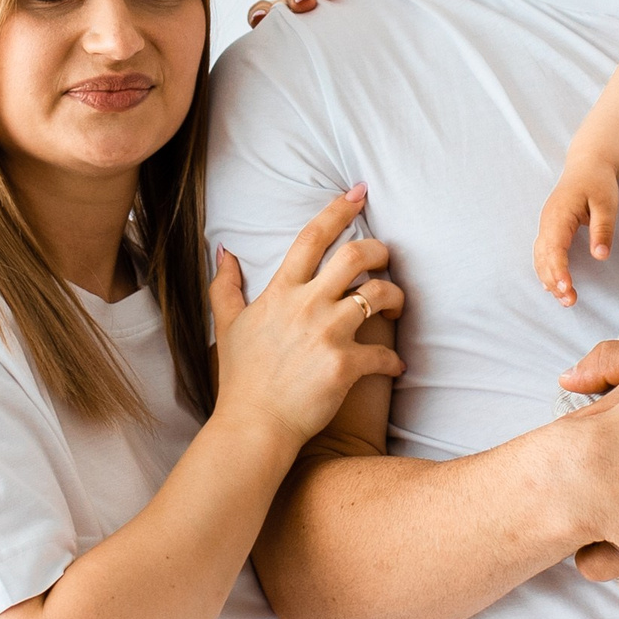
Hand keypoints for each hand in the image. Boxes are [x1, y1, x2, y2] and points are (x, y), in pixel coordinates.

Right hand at [209, 187, 404, 445]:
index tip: (359, 192)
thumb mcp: (227, 325)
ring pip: (379, 296)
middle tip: (387, 258)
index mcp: (280, 292)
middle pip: (356, 256)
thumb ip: (225, 285)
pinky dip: (394, 360)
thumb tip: (223, 251)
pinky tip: (396, 366)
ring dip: (395, 298)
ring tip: (395, 309)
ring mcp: (327, 335)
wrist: (252, 427)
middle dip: (380, 250)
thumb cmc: (240, 379)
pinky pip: (384, 353)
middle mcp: (306, 306)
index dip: (338, 209)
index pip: (312, 237)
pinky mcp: (345, 366)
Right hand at [532, 157, 618, 304]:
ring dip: (549, 279)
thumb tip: (600, 256)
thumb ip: (602, 229)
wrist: (587, 165)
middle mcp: (547, 222)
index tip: (567, 288)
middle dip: (554, 281)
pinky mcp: (550, 229)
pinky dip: (547, 271)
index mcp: (559, 215)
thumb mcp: (607, 203)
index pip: (554, 248)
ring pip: (540, 258)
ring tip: (566, 299)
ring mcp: (546, 226)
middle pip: (543, 257)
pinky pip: (543, 254)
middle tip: (570, 301)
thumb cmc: (597, 182)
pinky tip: (554, 286)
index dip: (559, 270)